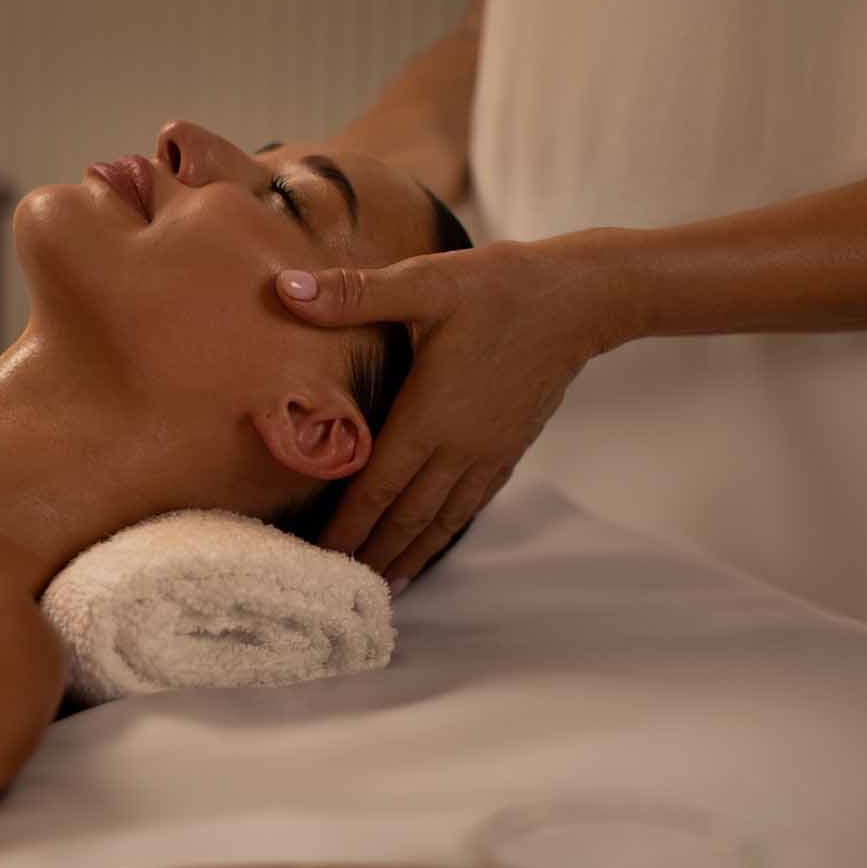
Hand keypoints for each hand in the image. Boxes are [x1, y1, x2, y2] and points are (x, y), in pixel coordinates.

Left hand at [275, 237, 613, 590]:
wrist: (580, 300)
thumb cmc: (500, 288)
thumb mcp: (425, 281)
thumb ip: (355, 294)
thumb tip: (286, 288)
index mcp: (429, 416)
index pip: (377, 487)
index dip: (347, 525)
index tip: (319, 555)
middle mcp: (458, 447)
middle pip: (407, 516)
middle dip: (372, 552)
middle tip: (339, 586)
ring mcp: (487, 453)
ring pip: (440, 519)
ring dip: (409, 552)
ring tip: (383, 584)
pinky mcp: (509, 449)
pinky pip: (470, 504)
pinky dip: (445, 532)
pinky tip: (433, 541)